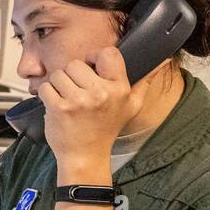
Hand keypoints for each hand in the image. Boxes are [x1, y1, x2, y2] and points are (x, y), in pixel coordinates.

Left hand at [36, 47, 143, 169]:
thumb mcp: (132, 106)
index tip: (91, 68)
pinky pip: (46, 88)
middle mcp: (100, 93)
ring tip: (67, 100)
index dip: (94, 57)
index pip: (107, 53)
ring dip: (59, 85)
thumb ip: (145, 81)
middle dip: (73, 76)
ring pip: (58, 74)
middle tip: (77, 92)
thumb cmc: (106, 130)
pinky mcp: (59, 108)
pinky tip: (57, 106)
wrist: (85, 156)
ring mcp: (78, 100)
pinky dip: (47, 96)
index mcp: (119, 88)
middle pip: (76, 63)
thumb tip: (163, 60)